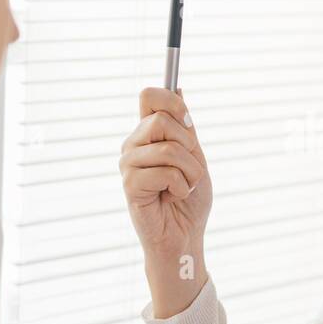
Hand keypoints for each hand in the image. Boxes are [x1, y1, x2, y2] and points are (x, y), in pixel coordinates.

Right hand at [120, 87, 211, 309]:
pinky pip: (165, 172)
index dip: (172, 101)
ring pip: (169, 149)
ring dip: (190, 172)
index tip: (187, 122)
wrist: (185, 236)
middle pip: (162, 119)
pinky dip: (181, 187)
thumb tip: (177, 87)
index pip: (149, 96)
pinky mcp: (130, 184)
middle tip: (189, 169)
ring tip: (183, 187)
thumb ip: (185, 127)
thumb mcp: (194, 157)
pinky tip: (171, 198)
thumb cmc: (190, 200)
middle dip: (189, 147)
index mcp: (148, 134)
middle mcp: (134, 144)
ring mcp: (128, 164)